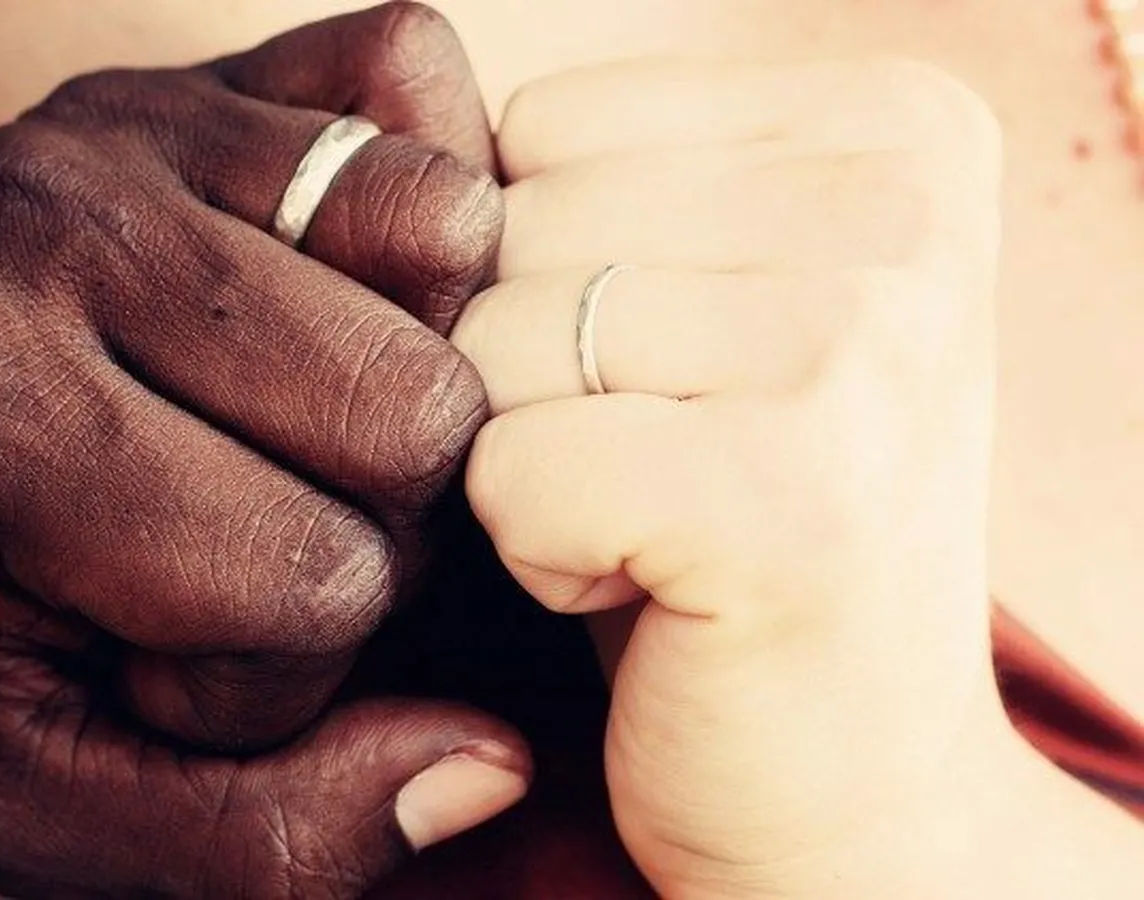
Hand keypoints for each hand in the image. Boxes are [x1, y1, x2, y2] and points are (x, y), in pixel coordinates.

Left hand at [0, 6, 527, 896]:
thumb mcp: (35, 804)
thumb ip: (259, 842)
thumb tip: (491, 760)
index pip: (317, 580)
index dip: (273, 671)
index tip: (156, 654)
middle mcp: (48, 227)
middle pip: (417, 406)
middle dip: (358, 523)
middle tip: (230, 540)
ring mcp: (119, 123)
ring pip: (446, 238)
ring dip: (399, 365)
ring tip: (275, 427)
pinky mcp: (178, 72)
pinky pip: (411, 74)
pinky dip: (411, 205)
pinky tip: (322, 298)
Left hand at [455, 58, 1005, 895]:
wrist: (850, 777)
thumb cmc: (733, 521)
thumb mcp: (697, 301)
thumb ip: (597, 185)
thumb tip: (412, 137)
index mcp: (897, 125)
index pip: (545, 125)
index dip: (544, 272)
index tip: (666, 374)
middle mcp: (909, 206)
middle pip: (509, 226)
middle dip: (526, 373)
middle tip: (657, 466)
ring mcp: (870, 344)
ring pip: (491, 344)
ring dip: (525, 459)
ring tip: (657, 520)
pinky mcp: (797, 497)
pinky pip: (506, 467)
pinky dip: (533, 551)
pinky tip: (648, 587)